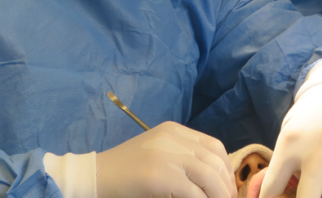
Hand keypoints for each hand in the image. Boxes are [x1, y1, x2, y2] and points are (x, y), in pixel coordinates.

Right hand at [97, 122, 235, 197]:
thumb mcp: (158, 155)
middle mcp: (173, 138)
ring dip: (219, 195)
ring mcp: (166, 155)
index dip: (226, 169)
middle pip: (215, 161)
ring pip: (209, 176)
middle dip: (226, 185)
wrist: (94, 176)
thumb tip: (214, 181)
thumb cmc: (125, 172)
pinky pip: (193, 193)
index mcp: (174, 130)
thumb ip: (182, 160)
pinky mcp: (160, 176)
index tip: (228, 188)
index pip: (214, 146)